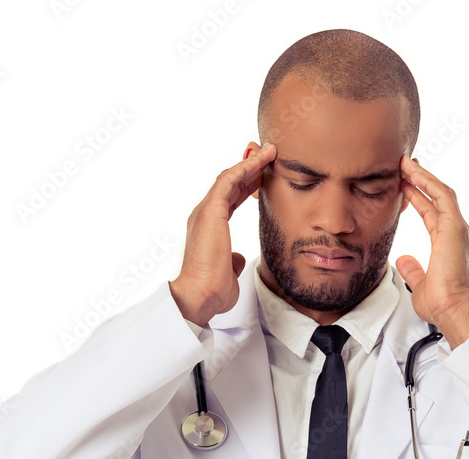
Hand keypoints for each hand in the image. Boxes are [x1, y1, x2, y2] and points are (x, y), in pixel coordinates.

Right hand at [169, 142, 276, 326]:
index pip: (229, 199)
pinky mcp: (211, 211)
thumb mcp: (228, 271)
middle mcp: (204, 215)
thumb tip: (236, 259)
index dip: (247, 185)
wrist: (199, 296)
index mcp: (209, 228)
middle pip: (230, 183)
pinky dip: (245, 167)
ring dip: (250, 162)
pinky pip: (229, 180)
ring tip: (269, 151)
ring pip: (230, 177)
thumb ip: (232, 260)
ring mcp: (206, 211)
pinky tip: (261, 159)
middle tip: (269, 154)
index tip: (264, 175)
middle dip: (250, 167)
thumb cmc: (212, 290)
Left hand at [396, 155, 468, 347]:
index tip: (402, 185)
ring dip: (422, 175)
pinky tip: (413, 171)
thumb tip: (403, 260)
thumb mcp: (418, 282)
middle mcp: (454, 232)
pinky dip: (428, 181)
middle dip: (419, 179)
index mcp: (447, 242)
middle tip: (402, 165)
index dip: (416, 196)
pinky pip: (441, 195)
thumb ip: (412, 269)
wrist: (451, 308)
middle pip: (436, 196)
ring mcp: (456, 227)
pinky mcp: (454, 226)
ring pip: (439, 191)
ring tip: (404, 162)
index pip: (430, 212)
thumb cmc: (440, 302)